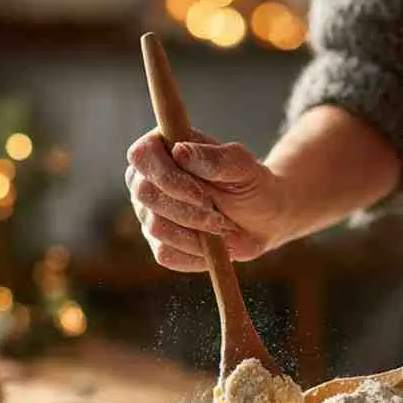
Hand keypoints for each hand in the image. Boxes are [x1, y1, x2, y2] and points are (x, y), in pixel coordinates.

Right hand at [125, 129, 288, 271]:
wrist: (260, 219)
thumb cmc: (248, 183)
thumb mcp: (241, 166)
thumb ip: (213, 157)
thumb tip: (179, 151)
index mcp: (160, 148)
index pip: (142, 157)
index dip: (167, 177)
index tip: (202, 194)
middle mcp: (146, 181)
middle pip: (146, 194)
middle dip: (187, 210)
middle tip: (219, 216)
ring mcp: (148, 215)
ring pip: (156, 227)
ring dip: (195, 231)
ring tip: (222, 226)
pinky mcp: (159, 245)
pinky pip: (167, 253)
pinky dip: (196, 252)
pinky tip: (214, 244)